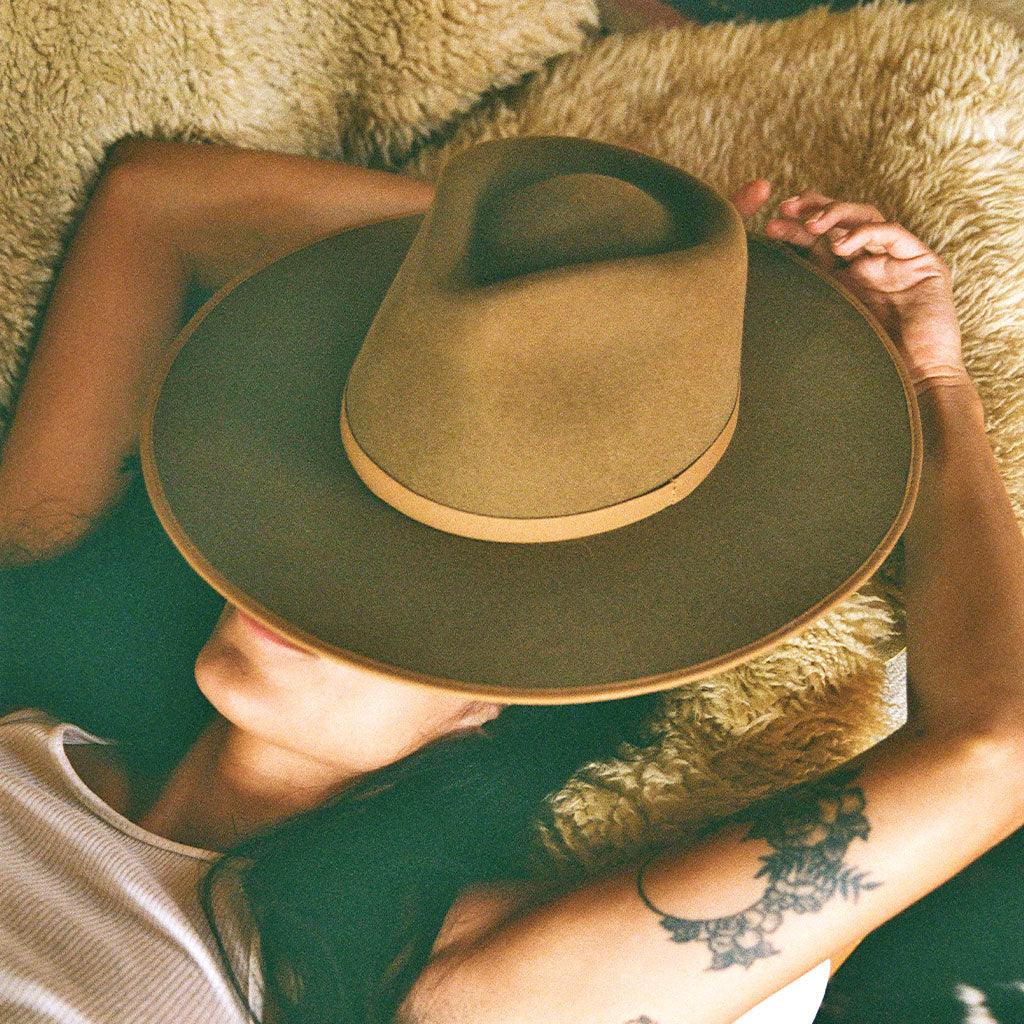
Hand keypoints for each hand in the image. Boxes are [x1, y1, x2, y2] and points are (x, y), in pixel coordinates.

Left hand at [729, 182, 966, 392]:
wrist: (910, 386)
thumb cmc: (861, 367)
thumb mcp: (817, 326)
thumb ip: (797, 301)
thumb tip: (746, 288)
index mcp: (842, 277)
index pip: (816, 241)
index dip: (793, 228)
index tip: (768, 226)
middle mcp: (868, 264)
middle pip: (839, 222)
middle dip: (812, 210)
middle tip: (786, 208)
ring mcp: (896, 262)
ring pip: (865, 218)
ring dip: (836, 215)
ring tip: (812, 223)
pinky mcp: (924, 264)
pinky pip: (893, 234)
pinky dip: (866, 233)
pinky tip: (842, 244)